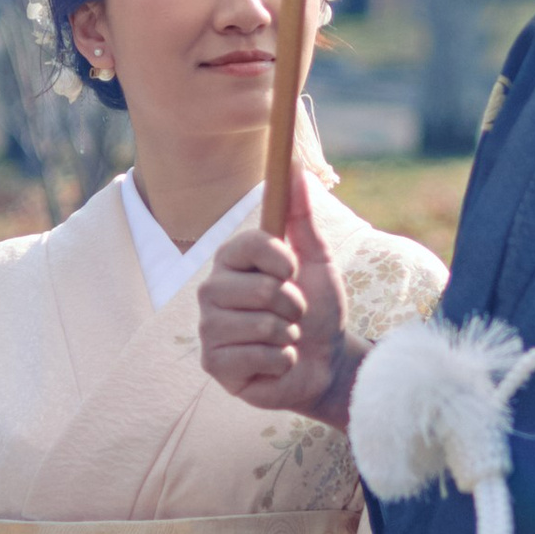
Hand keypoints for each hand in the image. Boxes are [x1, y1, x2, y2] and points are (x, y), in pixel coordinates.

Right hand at [198, 180, 354, 427]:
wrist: (325, 363)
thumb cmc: (318, 310)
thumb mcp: (317, 261)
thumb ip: (303, 217)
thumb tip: (297, 168)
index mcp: (232, 261)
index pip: (249, 245)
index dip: (281, 260)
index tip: (294, 271)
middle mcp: (212, 291)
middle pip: (260, 290)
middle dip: (293, 306)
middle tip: (294, 315)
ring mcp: (209, 329)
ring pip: (260, 325)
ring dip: (289, 335)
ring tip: (286, 338)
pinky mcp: (213, 364)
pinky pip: (256, 356)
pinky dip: (281, 361)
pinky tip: (275, 362)